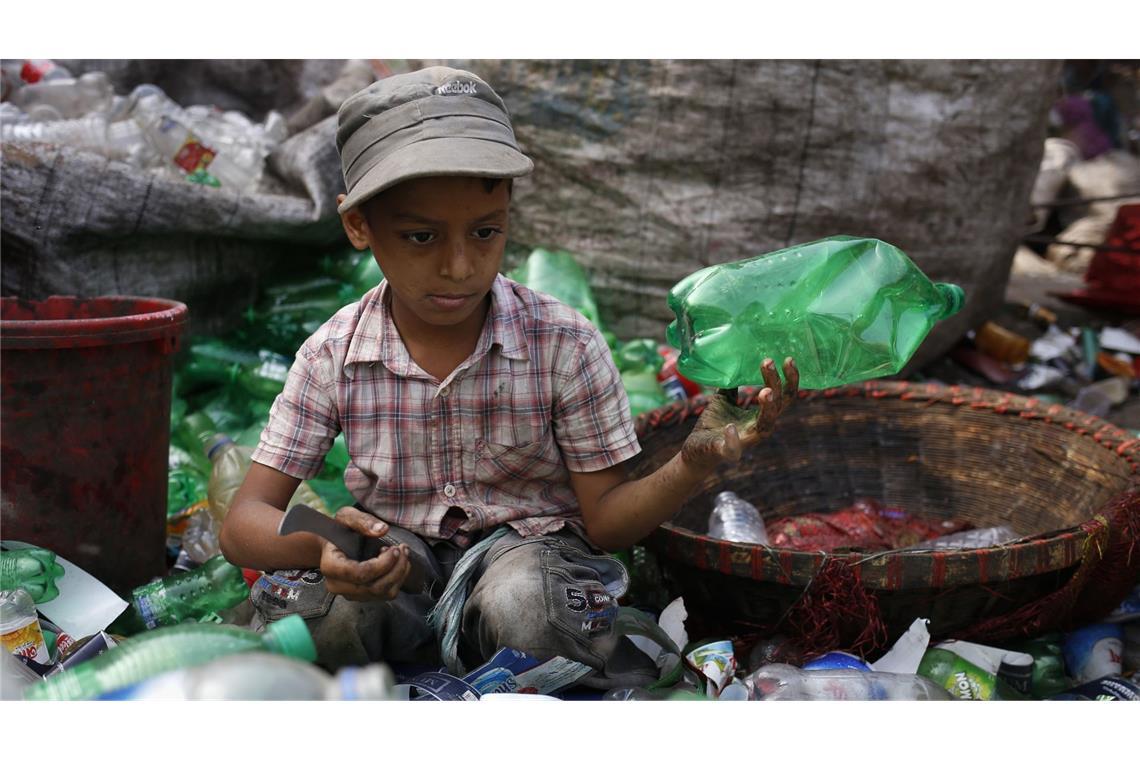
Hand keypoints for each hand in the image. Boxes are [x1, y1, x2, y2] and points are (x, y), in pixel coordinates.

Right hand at [318, 506, 411, 601]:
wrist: (333, 543)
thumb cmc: (339, 529)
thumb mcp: (347, 517)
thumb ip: (363, 521)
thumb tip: (382, 530)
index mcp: (330, 566)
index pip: (359, 574)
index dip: (382, 564)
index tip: (394, 549)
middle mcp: (337, 585)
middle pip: (374, 587)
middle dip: (396, 568)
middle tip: (402, 548)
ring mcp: (350, 594)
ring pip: (383, 593)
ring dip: (399, 573)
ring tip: (401, 553)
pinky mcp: (362, 596)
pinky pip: (386, 594)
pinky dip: (397, 579)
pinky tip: (396, 562)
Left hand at [680, 357, 798, 471]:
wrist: (696, 450)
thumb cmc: (714, 424)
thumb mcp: (723, 400)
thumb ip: (733, 385)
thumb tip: (735, 361)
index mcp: (761, 415)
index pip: (783, 396)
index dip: (789, 379)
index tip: (789, 359)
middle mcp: (759, 428)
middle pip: (778, 406)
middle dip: (777, 383)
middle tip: (768, 361)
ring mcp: (745, 440)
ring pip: (764, 426)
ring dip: (768, 408)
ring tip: (766, 390)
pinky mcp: (726, 451)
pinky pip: (732, 448)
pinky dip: (732, 439)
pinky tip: (730, 427)